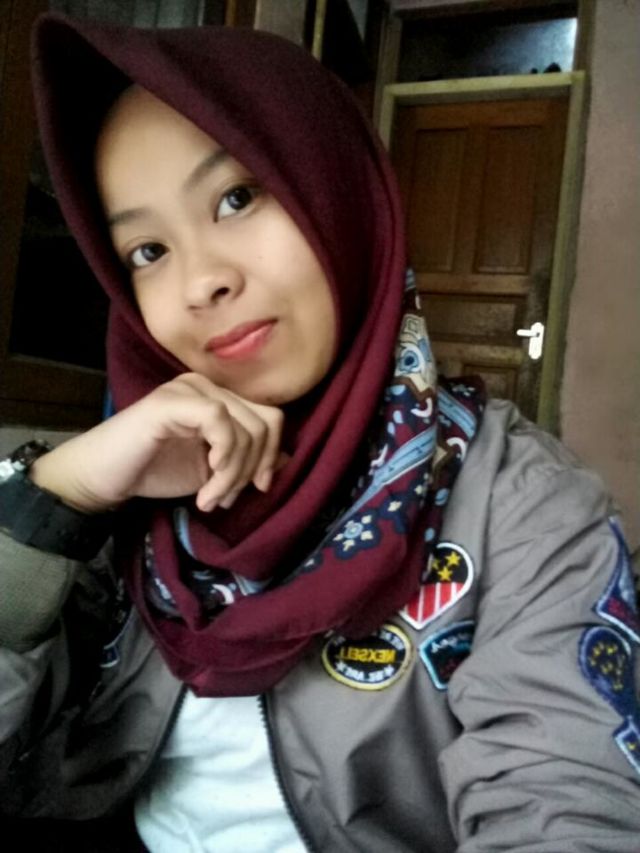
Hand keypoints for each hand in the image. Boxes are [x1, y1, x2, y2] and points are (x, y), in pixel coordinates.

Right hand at [30, 373, 283, 512]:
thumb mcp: (213, 471)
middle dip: (253, 469)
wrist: (104, 478)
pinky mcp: (172, 401)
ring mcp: (189, 389)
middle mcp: (207, 386)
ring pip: (246, 426)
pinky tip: (205, 484)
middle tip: (226, 497)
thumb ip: (247, 462)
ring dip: (234, 474)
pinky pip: (220, 421)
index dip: (272, 454)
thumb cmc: (154, 471)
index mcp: (219, 398)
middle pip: (265, 422)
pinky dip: (223, 460)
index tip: (258, 488)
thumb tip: (289, 460)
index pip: (270, 417)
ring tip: (210, 498)